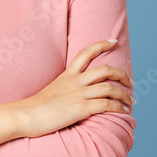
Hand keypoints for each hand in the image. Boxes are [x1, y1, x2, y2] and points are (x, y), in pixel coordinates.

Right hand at [20, 39, 134, 137]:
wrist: (25, 115)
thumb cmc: (35, 107)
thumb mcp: (51, 91)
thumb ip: (63, 90)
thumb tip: (71, 96)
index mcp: (67, 75)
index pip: (85, 53)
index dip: (101, 45)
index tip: (113, 41)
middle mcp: (74, 82)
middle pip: (104, 69)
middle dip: (121, 74)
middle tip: (130, 81)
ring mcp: (78, 94)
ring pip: (109, 87)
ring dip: (124, 94)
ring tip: (130, 100)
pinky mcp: (81, 108)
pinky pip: (107, 104)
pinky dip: (119, 107)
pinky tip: (124, 111)